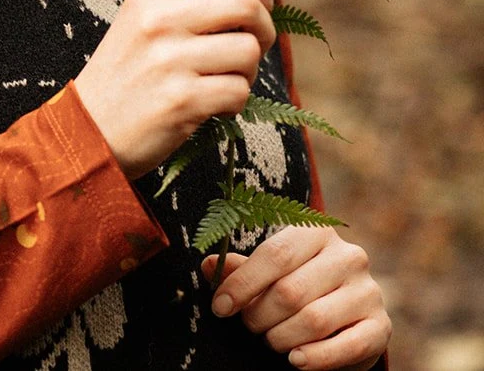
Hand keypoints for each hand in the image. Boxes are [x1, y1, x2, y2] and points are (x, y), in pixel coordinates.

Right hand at [73, 0, 274, 177]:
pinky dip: (234, 102)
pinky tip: (210, 105)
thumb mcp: (140, 20)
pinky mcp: (182, 100)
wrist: (88, 129)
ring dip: (247, 71)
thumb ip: (187, 0)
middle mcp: (157, 19)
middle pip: (245, 1)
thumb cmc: (127, 73)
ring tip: (220, 79)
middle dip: (263, 26)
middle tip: (250, 44)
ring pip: (249, 50)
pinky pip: (240, 91)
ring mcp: (169, 60)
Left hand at [202, 226, 389, 369]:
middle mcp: (349, 257)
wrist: (342, 316)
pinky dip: (316, 358)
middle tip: (250, 326)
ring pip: (313, 320)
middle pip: (290, 291)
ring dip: (282, 337)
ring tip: (272, 340)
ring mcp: (368, 291)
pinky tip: (295, 360)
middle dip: (259, 315)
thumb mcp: (265, 272)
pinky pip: (347, 346)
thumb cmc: (294, 286)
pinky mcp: (381, 327)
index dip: (241, 284)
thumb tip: (209, 266)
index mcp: (316, 233)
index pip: (274, 254)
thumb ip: (239, 269)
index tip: (220, 306)